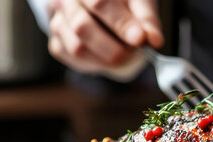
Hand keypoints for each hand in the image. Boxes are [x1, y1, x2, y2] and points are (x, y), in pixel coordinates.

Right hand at [47, 0, 162, 73]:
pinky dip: (96, 64)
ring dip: (106, 59)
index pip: (100, 3)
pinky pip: (74, 61)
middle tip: (135, 54)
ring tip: (125, 55)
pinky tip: (108, 57)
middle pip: (82, 27)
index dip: (120, 24)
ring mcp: (57, 22)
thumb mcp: (137, 1)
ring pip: (76, 48)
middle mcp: (65, 1)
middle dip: (113, 48)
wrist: (99, 5)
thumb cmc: (122, 1)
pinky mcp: (57, 44)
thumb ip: (147, 18)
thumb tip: (155, 40)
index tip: (139, 39)